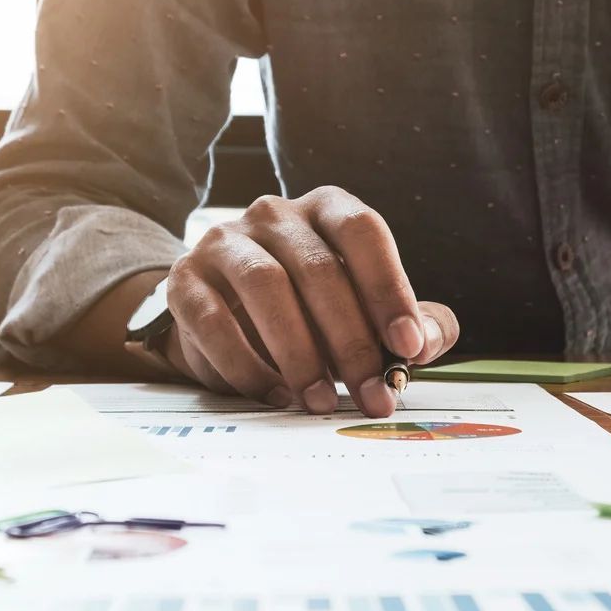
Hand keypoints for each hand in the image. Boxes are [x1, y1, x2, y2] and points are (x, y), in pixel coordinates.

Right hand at [160, 186, 458, 416]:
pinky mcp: (185, 281)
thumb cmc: (311, 310)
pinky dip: (249, 366)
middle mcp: (274, 214)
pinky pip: (215, 321)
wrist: (221, 315)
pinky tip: (276, 395)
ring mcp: (224, 242)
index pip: (362, 231)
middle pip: (318, 268)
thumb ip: (412, 323)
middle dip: (351, 340)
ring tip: (321, 401)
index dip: (388, 288)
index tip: (407, 345)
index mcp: (326, 209)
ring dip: (299, 353)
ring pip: (265, 287)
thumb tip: (425, 344)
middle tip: (372, 393)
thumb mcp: (368, 312)